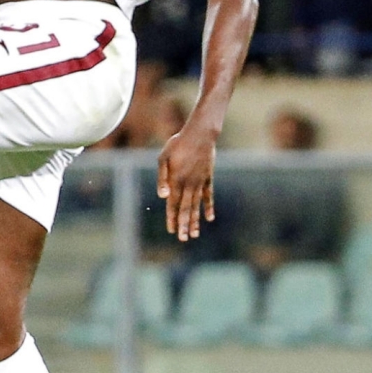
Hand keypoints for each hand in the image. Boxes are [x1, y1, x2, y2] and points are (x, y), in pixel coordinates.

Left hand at [157, 124, 216, 242]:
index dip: (171, 218)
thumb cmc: (178, 144)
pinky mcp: (208, 178)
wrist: (200, 133)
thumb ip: (162, 178)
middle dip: (184, 225)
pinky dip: (208, 207)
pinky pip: (209, 196)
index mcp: (176, 181)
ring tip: (195, 235)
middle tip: (183, 239)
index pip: (173, 204)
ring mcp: (200, 182)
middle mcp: (189, 185)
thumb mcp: (163, 158)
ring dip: (195, 220)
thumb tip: (162, 197)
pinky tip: (209, 218)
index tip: (171, 231)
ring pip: (197, 205)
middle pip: (185, 209)